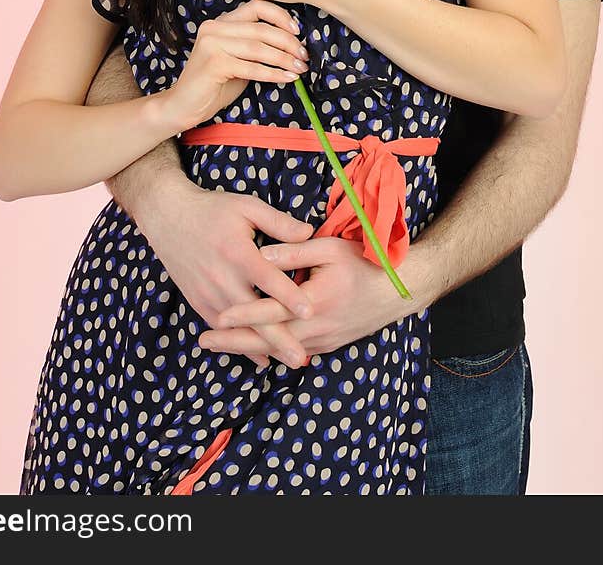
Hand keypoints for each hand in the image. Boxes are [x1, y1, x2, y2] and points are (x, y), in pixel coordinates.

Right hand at [133, 173, 316, 368]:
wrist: (168, 216)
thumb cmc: (213, 210)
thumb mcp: (248, 207)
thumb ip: (278, 222)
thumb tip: (309, 233)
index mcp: (238, 253)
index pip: (268, 279)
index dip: (289, 296)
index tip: (310, 312)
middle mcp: (222, 278)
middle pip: (254, 313)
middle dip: (278, 338)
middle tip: (301, 358)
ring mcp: (207, 292)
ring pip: (238, 327)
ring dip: (262, 346)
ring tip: (286, 361)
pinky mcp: (197, 301)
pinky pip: (220, 328)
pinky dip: (239, 344)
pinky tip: (259, 356)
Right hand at [168, 0, 308, 130]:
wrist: (184, 105)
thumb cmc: (215, 84)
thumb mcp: (239, 59)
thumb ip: (257, 47)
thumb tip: (293, 45)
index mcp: (221, 22)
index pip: (256, 7)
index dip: (280, 16)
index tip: (298, 31)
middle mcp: (214, 28)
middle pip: (261, 28)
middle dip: (288, 43)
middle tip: (304, 56)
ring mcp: (212, 44)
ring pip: (258, 47)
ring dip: (284, 59)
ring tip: (300, 69)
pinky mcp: (213, 63)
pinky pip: (252, 67)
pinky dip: (273, 73)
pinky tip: (287, 78)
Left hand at [198, 238, 432, 358]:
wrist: (399, 292)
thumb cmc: (365, 264)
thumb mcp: (331, 248)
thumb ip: (295, 251)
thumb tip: (263, 254)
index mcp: (315, 302)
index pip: (271, 312)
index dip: (242, 315)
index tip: (215, 317)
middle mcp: (316, 328)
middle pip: (267, 340)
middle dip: (233, 342)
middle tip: (203, 341)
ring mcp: (322, 341)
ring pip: (277, 350)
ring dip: (247, 348)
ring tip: (218, 344)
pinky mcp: (326, 346)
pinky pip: (292, 352)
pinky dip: (269, 352)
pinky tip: (252, 349)